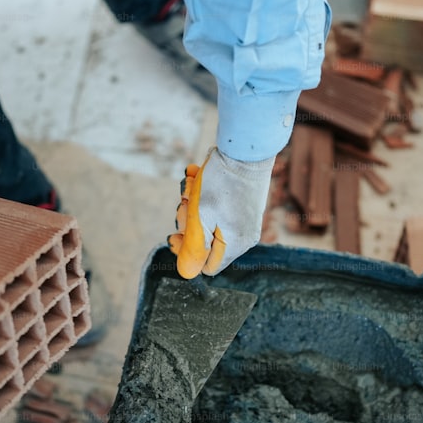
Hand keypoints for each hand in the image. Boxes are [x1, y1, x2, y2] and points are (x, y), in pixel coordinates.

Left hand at [168, 148, 273, 277]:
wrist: (245, 149)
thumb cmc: (222, 184)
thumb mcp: (201, 219)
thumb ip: (193, 248)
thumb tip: (186, 273)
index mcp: (234, 245)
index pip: (206, 267)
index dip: (187, 253)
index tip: (176, 235)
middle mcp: (242, 235)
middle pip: (205, 243)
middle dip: (189, 224)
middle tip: (185, 204)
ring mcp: (243, 218)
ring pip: (208, 221)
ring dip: (193, 205)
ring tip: (192, 187)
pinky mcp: (241, 203)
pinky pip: (216, 207)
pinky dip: (202, 194)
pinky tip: (198, 177)